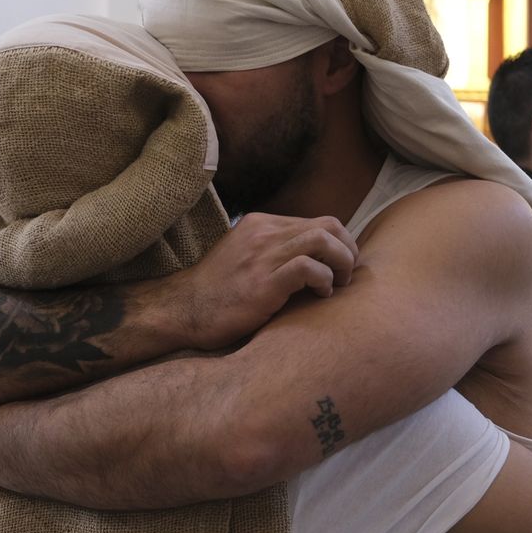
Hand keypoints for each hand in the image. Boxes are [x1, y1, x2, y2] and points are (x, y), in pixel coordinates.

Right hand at [162, 212, 357, 349]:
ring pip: (324, 239)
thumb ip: (272, 250)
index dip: (338, 245)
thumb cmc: (217, 292)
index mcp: (261, 224)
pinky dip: (325, 280)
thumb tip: (310, 259)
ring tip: (337, 285)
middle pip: (329, 224)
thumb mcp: (244, 257)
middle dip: (348, 250)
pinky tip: (321, 296)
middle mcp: (264, 232)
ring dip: (342, 262)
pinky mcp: (264, 282)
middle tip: (345, 276)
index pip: (317, 222)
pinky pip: (309, 267)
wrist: (183, 310)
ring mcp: (263, 255)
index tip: (338, 268)